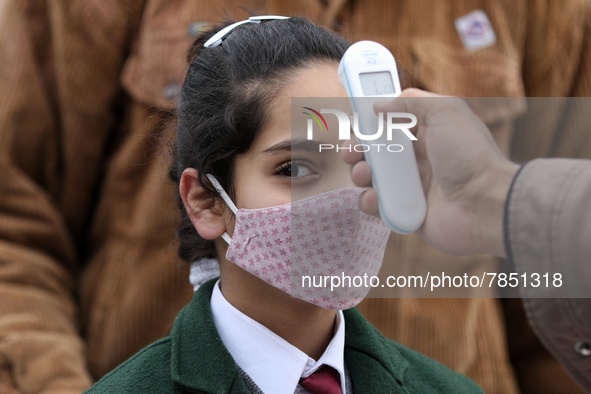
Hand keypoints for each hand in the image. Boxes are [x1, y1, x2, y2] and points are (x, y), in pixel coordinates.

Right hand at [343, 88, 518, 256]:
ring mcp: (412, 187)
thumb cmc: (470, 155)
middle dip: (358, 150)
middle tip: (350, 152)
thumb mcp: (445, 111)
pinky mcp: (408, 212)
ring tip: (363, 175)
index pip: (392, 125)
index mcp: (428, 134)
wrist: (485, 204)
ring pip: (374, 179)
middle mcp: (419, 160)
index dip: (371, 123)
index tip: (355, 123)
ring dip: (360, 174)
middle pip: (377, 152)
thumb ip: (410, 102)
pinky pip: (379, 206)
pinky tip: (374, 198)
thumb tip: (379, 105)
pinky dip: (370, 202)